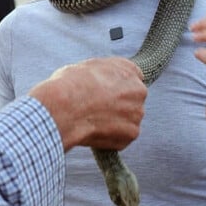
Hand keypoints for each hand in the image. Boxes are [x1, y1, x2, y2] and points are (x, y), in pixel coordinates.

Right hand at [28, 57, 146, 150]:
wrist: (66, 108)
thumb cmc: (70, 86)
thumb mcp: (85, 68)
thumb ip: (100, 75)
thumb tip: (96, 81)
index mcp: (128, 69)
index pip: (132, 78)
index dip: (117, 87)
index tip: (106, 94)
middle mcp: (138, 90)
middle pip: (132, 100)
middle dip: (118, 106)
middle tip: (98, 110)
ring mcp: (137, 113)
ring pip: (128, 119)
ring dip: (115, 122)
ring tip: (93, 122)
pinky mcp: (132, 133)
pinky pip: (123, 136)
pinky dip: (111, 137)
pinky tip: (94, 132)